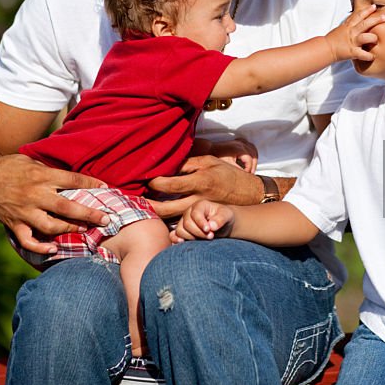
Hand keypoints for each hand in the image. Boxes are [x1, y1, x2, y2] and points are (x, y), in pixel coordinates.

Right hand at [0, 153, 109, 253]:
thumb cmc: (10, 167)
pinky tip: (55, 248)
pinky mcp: (13, 224)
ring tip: (85, 229)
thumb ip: (50, 171)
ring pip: (51, 226)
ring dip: (70, 229)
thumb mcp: (32, 161)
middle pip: (66, 207)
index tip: (105, 187)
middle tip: (106, 219)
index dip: (91, 184)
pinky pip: (28, 241)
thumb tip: (74, 178)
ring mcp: (23, 212)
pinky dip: (41, 247)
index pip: (72, 180)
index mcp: (41, 176)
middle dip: (89, 214)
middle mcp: (34, 195)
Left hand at [146, 155, 261, 217]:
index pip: (170, 185)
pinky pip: (181, 222)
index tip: (146, 179)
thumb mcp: (210, 162)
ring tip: (142, 207)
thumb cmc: (228, 174)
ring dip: (155, 214)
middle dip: (148, 205)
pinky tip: (158, 215)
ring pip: (171, 219)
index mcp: (200, 181)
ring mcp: (200, 212)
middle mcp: (198, 199)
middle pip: (166, 208)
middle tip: (134, 200)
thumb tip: (168, 163)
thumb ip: (189, 163)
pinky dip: (168, 220)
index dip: (154, 183)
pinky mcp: (202, 219)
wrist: (250, 194)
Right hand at [171, 200, 234, 241]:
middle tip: (211, 236)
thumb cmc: (224, 218)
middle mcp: (189, 213)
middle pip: (187, 224)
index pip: (195, 214)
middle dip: (199, 233)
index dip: (201, 223)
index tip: (209, 231)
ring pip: (180, 231)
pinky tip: (184, 243)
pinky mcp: (181, 231)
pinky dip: (176, 240)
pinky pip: (173, 236)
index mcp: (199, 206)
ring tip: (203, 240)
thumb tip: (211, 226)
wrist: (222, 226)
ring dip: (191, 238)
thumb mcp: (227, 216)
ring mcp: (183, 222)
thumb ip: (220, 219)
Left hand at [206, 138, 257, 172]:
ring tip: (251, 167)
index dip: (249, 169)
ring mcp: (240, 142)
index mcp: (239, 149)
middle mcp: (240, 144)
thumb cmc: (217, 156)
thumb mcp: (227, 166)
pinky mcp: (238, 142)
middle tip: (250, 173)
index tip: (246, 175)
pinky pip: (249, 146)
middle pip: (254, 155)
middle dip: (253, 165)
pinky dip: (251, 152)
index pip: (250, 160)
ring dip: (254, 159)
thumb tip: (245, 177)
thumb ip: (237, 170)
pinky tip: (249, 158)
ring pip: (253, 149)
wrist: (209, 149)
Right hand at [324, 4, 383, 62]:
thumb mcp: (341, 28)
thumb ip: (350, 24)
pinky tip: (373, 57)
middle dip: (375, 20)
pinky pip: (362, 54)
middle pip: (365, 24)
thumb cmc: (334, 39)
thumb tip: (357, 20)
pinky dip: (368, 56)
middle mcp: (351, 32)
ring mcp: (352, 42)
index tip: (374, 6)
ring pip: (365, 37)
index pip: (358, 15)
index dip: (367, 10)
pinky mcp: (352, 52)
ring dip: (372, 38)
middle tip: (384, 17)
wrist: (325, 48)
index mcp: (348, 26)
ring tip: (376, 39)